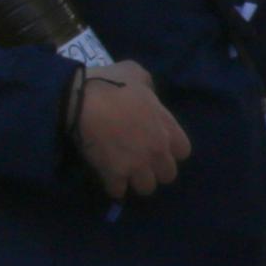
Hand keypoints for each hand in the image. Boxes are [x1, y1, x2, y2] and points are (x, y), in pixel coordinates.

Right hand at [69, 62, 188, 197]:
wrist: (82, 100)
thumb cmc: (110, 83)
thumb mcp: (136, 73)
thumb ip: (147, 86)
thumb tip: (146, 91)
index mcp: (166, 126)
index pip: (183, 151)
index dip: (171, 150)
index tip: (159, 146)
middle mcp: (157, 149)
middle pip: (168, 174)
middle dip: (156, 170)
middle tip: (141, 162)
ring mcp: (137, 164)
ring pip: (146, 188)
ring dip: (136, 182)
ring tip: (125, 174)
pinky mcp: (114, 174)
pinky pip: (119, 192)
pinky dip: (113, 188)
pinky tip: (107, 179)